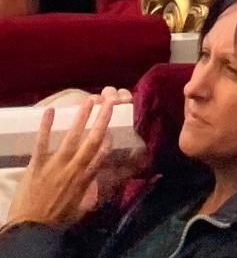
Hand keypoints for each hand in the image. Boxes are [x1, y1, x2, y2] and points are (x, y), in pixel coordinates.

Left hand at [5, 95, 116, 227]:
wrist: (30, 229)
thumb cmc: (55, 221)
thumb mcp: (78, 211)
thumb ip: (89, 195)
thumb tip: (98, 183)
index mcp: (84, 180)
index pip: (101, 156)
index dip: (108, 140)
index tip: (113, 129)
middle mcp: (73, 169)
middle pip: (91, 141)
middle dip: (101, 121)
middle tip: (110, 103)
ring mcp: (55, 165)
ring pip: (71, 137)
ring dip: (81, 118)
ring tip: (88, 100)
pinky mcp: (37, 164)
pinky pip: (42, 142)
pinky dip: (46, 126)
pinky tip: (50, 111)